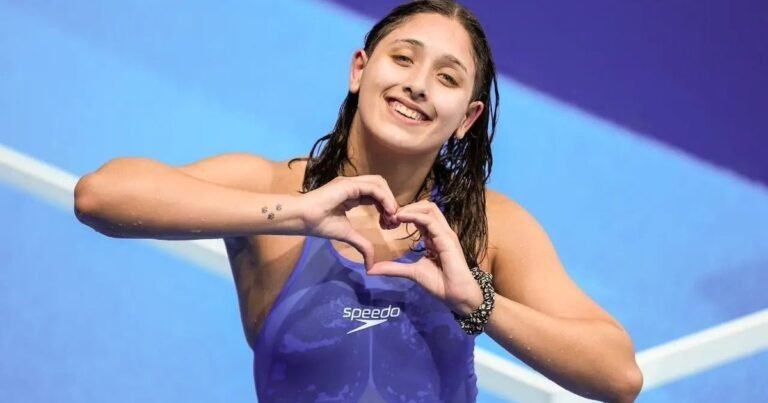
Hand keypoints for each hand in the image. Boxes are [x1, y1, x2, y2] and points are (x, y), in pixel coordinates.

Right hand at [299, 175, 398, 268]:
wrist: (303, 218)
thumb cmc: (319, 224)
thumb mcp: (347, 235)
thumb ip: (362, 245)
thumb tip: (371, 265)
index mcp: (351, 195)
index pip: (375, 195)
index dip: (385, 207)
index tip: (388, 224)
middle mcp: (352, 186)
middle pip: (380, 186)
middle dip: (390, 201)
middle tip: (393, 220)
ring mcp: (350, 183)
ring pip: (379, 183)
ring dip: (389, 199)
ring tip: (391, 216)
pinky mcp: (348, 184)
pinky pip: (373, 187)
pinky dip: (384, 198)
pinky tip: (387, 211)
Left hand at [367, 200, 483, 314]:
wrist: (456, 295)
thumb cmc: (439, 284)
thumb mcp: (412, 272)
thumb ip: (394, 268)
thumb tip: (371, 270)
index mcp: (434, 236)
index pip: (420, 215)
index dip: (405, 214)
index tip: (388, 221)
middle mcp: (440, 231)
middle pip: (426, 206)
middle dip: (407, 207)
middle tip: (390, 216)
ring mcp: (445, 233)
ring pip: (429, 208)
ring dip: (410, 208)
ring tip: (395, 216)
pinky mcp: (446, 238)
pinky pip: (429, 220)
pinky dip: (414, 216)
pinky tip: (401, 218)